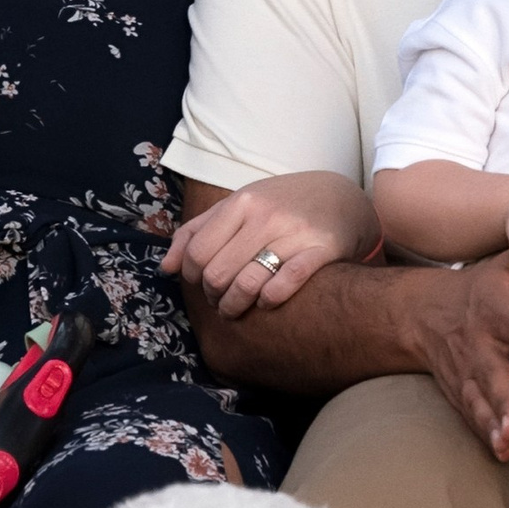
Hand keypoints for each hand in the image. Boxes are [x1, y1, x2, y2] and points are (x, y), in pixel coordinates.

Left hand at [164, 174, 375, 318]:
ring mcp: (294, 234)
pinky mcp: (321, 252)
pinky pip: (283, 286)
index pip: (197, 251)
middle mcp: (266, 216)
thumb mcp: (238, 206)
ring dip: (234, 306)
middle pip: (217, 273)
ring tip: (235, 309)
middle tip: (219, 299)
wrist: (342, 198)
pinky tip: (266, 302)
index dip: (193, 276)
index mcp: (241, 202)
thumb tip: (166, 267)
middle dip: (212, 295)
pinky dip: (268, 300)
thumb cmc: (281, 204)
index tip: (202, 282)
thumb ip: (197, 231)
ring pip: (246, 284)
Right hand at [408, 257, 508, 462]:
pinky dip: (483, 433)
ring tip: (507, 442)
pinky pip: (470, 413)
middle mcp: (477, 343)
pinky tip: (501, 452)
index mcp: (494, 309)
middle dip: (505, 399)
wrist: (421, 312)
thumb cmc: (483, 288)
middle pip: (492, 374)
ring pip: (478, 399)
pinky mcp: (458, 390)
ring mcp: (465, 370)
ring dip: (492, 423)